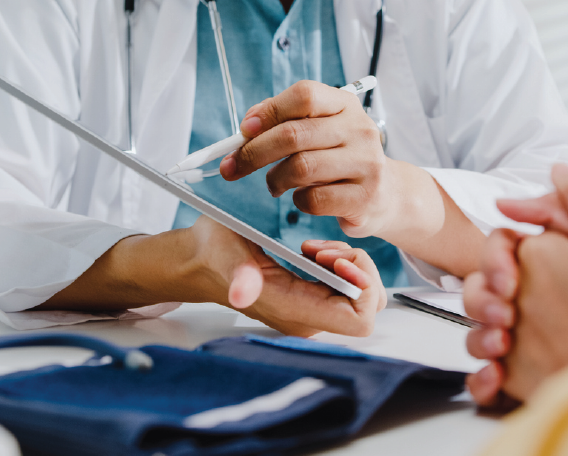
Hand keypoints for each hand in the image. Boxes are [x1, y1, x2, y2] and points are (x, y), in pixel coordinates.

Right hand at [44, 216, 385, 336]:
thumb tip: (240, 291)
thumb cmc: (214, 256)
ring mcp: (310, 311)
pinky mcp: (308, 300)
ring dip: (348, 265)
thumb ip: (239, 276)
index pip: (361, 319)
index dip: (363, 286)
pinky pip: (345, 288)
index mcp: (297, 314)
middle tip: (325, 248)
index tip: (336, 257)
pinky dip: (339, 265)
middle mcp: (309, 319)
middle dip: (357, 270)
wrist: (198, 261)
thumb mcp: (227, 257)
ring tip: (317, 247)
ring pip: (359, 295)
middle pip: (368, 305)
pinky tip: (314, 250)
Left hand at [218, 80, 401, 237]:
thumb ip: (286, 121)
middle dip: (254, 152)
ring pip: (300, 168)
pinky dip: (297, 201)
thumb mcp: (322, 130)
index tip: (245, 130)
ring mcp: (365, 163)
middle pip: (294, 134)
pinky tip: (301, 198)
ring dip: (275, 179)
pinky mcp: (364, 197)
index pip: (304, 96)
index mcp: (346, 105)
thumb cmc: (343, 159)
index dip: (269, 111)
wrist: (388, 193)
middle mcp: (359, 130)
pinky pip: (313, 199)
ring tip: (274, 184)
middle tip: (234, 166)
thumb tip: (248, 125)